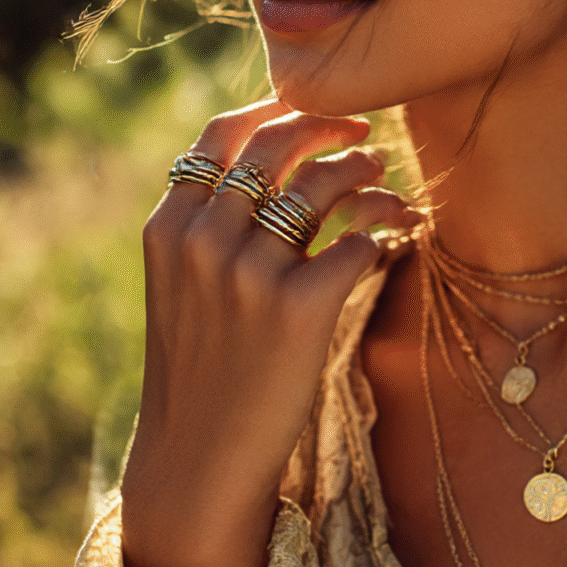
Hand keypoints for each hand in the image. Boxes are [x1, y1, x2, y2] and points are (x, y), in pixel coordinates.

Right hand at [120, 99, 420, 566]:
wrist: (200, 458)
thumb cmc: (201, 364)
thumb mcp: (179, 284)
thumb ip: (209, 221)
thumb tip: (273, 155)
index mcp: (169, 225)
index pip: (221, 133)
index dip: (274, 109)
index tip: (312, 108)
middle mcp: (205, 239)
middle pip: (279, 145)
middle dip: (329, 127)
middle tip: (362, 133)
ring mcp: (250, 273)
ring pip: (324, 184)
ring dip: (363, 170)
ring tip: (381, 176)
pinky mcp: (300, 308)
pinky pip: (358, 239)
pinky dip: (385, 226)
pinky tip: (397, 232)